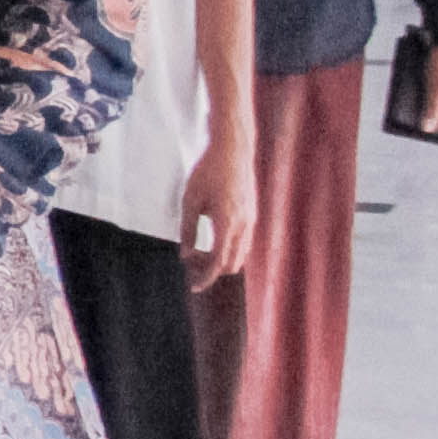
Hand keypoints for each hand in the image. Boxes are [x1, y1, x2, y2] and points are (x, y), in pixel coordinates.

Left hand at [183, 132, 258, 289]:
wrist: (233, 151)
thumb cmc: (207, 173)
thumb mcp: (190, 200)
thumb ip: (187, 229)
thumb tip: (185, 255)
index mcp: (227, 223)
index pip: (218, 261)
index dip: (206, 277)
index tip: (194, 287)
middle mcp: (244, 225)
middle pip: (231, 263)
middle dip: (211, 269)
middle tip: (190, 263)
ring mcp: (251, 221)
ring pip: (240, 254)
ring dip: (221, 259)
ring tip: (197, 252)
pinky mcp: (252, 215)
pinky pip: (244, 243)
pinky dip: (229, 249)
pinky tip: (212, 242)